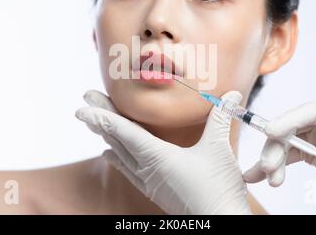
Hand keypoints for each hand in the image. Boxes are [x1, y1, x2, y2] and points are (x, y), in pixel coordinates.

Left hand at [76, 90, 250, 214]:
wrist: (219, 224)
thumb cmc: (217, 188)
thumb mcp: (218, 149)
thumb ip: (220, 118)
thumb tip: (233, 94)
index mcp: (157, 156)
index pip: (123, 131)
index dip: (102, 116)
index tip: (82, 106)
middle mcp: (147, 168)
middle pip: (117, 138)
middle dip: (100, 118)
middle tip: (85, 99)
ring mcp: (149, 181)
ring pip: (120, 153)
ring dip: (106, 135)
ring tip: (92, 121)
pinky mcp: (155, 190)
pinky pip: (128, 170)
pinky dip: (116, 158)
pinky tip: (108, 154)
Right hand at [243, 100, 315, 194]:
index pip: (309, 112)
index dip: (288, 120)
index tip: (270, 131)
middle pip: (291, 130)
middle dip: (276, 148)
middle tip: (268, 165)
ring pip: (286, 145)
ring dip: (273, 160)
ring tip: (267, 178)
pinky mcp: (311, 153)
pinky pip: (289, 158)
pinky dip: (277, 167)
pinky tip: (261, 176)